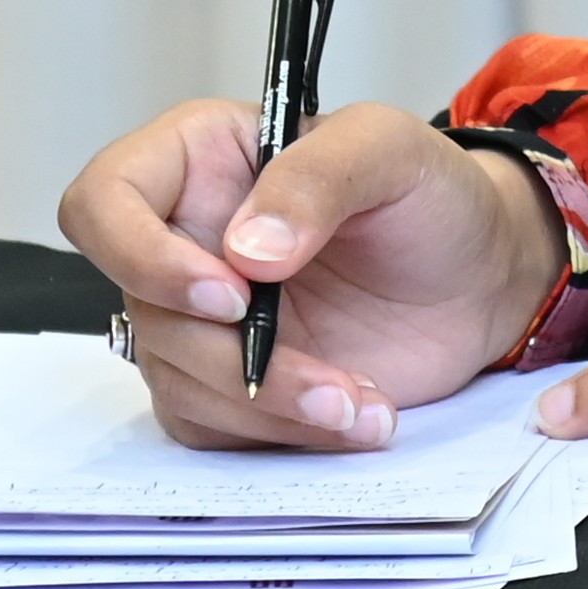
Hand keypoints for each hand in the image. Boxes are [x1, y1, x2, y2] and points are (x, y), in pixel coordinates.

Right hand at [59, 97, 558, 451]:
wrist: (483, 278)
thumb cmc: (431, 195)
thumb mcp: (389, 151)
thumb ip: (316, 180)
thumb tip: (245, 250)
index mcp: (198, 162)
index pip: (104, 201)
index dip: (139, 255)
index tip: (229, 293)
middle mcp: (184, 241)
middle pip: (143, 310)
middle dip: (231, 359)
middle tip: (326, 379)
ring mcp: (205, 321)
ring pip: (176, 380)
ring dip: (269, 407)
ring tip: (362, 404)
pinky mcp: (233, 386)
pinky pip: (216, 426)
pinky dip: (285, 436)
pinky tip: (356, 418)